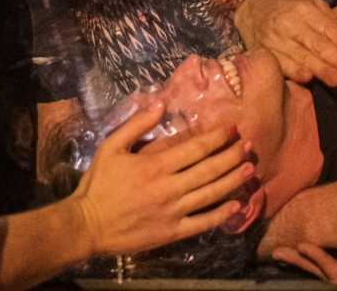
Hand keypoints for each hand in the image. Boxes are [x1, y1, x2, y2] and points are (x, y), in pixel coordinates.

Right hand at [70, 102, 255, 255]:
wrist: (86, 225)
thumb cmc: (98, 184)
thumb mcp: (111, 147)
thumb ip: (136, 124)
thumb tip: (160, 103)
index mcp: (155, 165)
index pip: (195, 148)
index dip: (217, 137)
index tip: (232, 128)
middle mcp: (169, 188)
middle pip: (209, 169)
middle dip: (232, 155)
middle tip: (248, 145)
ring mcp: (172, 212)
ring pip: (211, 194)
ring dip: (233, 180)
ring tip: (249, 169)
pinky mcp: (172, 232)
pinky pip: (202, 222)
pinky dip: (221, 214)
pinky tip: (236, 205)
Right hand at [236, 0, 336, 85]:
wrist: (251, 9)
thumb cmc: (287, 8)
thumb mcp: (309, 3)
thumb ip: (330, 17)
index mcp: (305, 9)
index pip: (329, 29)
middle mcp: (291, 24)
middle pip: (318, 44)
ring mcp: (276, 39)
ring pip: (302, 56)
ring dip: (321, 69)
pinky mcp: (265, 52)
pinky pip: (282, 64)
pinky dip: (295, 71)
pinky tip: (308, 78)